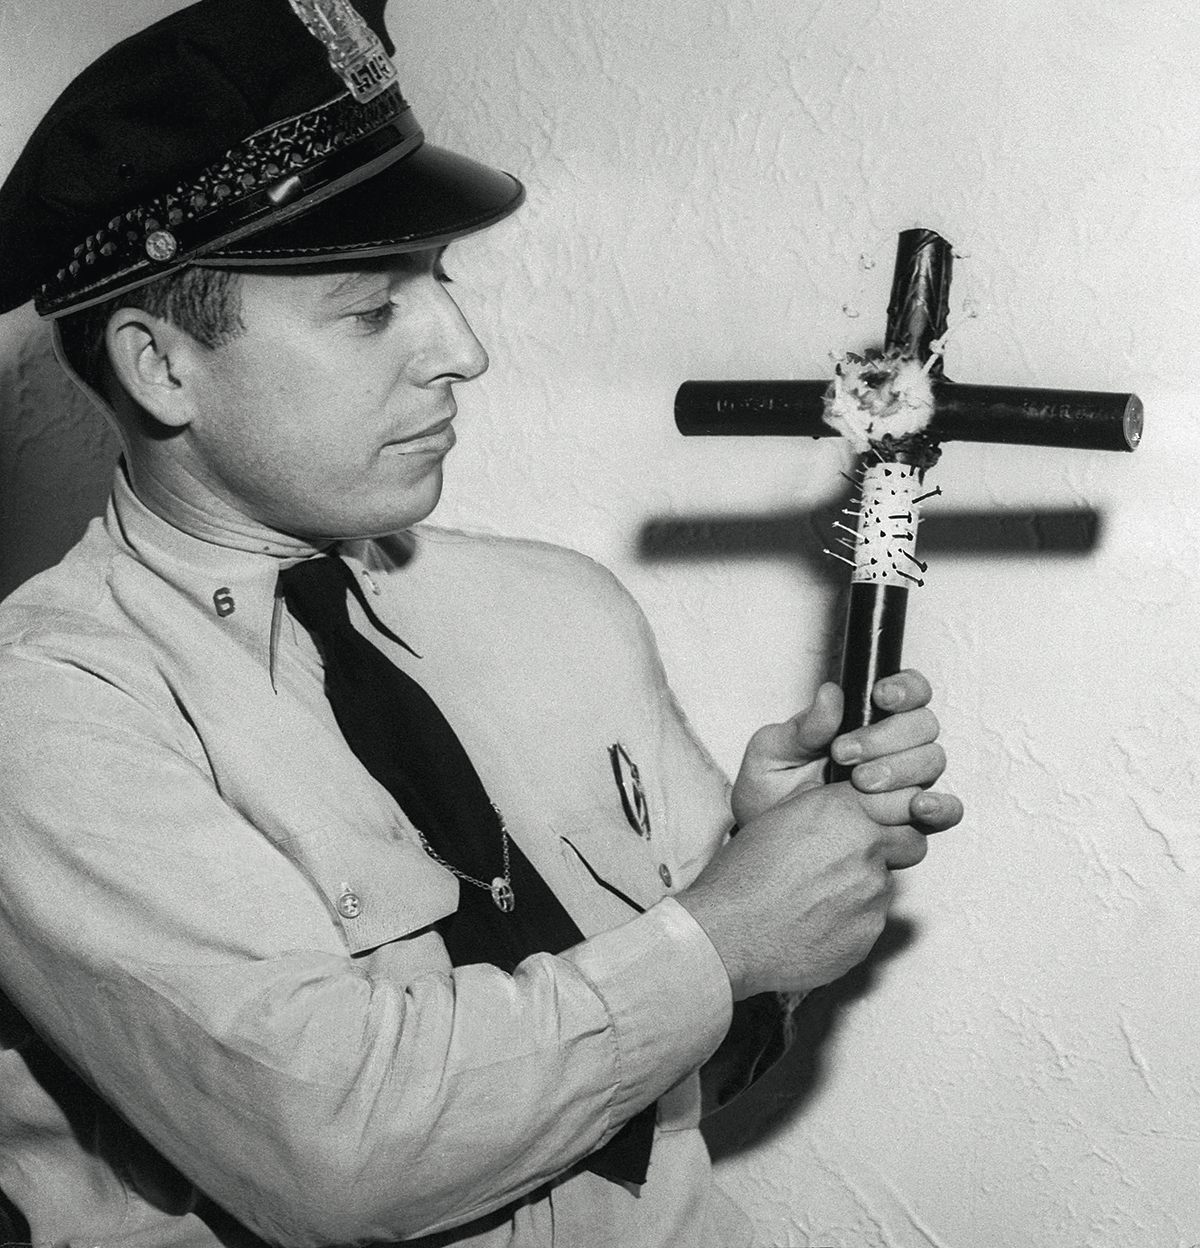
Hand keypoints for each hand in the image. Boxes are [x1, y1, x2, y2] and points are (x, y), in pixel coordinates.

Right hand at [678, 781, 930, 998]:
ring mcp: (872, 895)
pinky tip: (813, 923)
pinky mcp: (868, 934)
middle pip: (910, 843)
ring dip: (862, 889)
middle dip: (892, 849)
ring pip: (885, 885)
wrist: (727, 932)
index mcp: (843, 810)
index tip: (875, 821)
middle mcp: (866, 848)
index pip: (901, 799)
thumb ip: (828, 809)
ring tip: (814, 898)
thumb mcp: (780, 817)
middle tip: (851, 861)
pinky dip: (849, 922)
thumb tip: (853, 810)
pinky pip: (869, 922)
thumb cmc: (743, 873)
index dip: (890, 812)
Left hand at [731, 669, 961, 832]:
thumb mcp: (772, 753)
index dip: (905, 688)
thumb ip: (802, 727)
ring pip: (932, 761)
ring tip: (860, 784)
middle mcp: (893, 749)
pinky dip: (940, 806)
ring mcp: (906, 784)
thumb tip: (830, 695)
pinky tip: (916, 807)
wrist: (769, 846)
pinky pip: (946, 811)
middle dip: (886, 736)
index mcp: (864, 720)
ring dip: (900, 770)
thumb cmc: (770, 793)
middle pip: (923, 725)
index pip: (907, 691)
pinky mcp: (911, 821)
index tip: (880, 697)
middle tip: (844, 754)